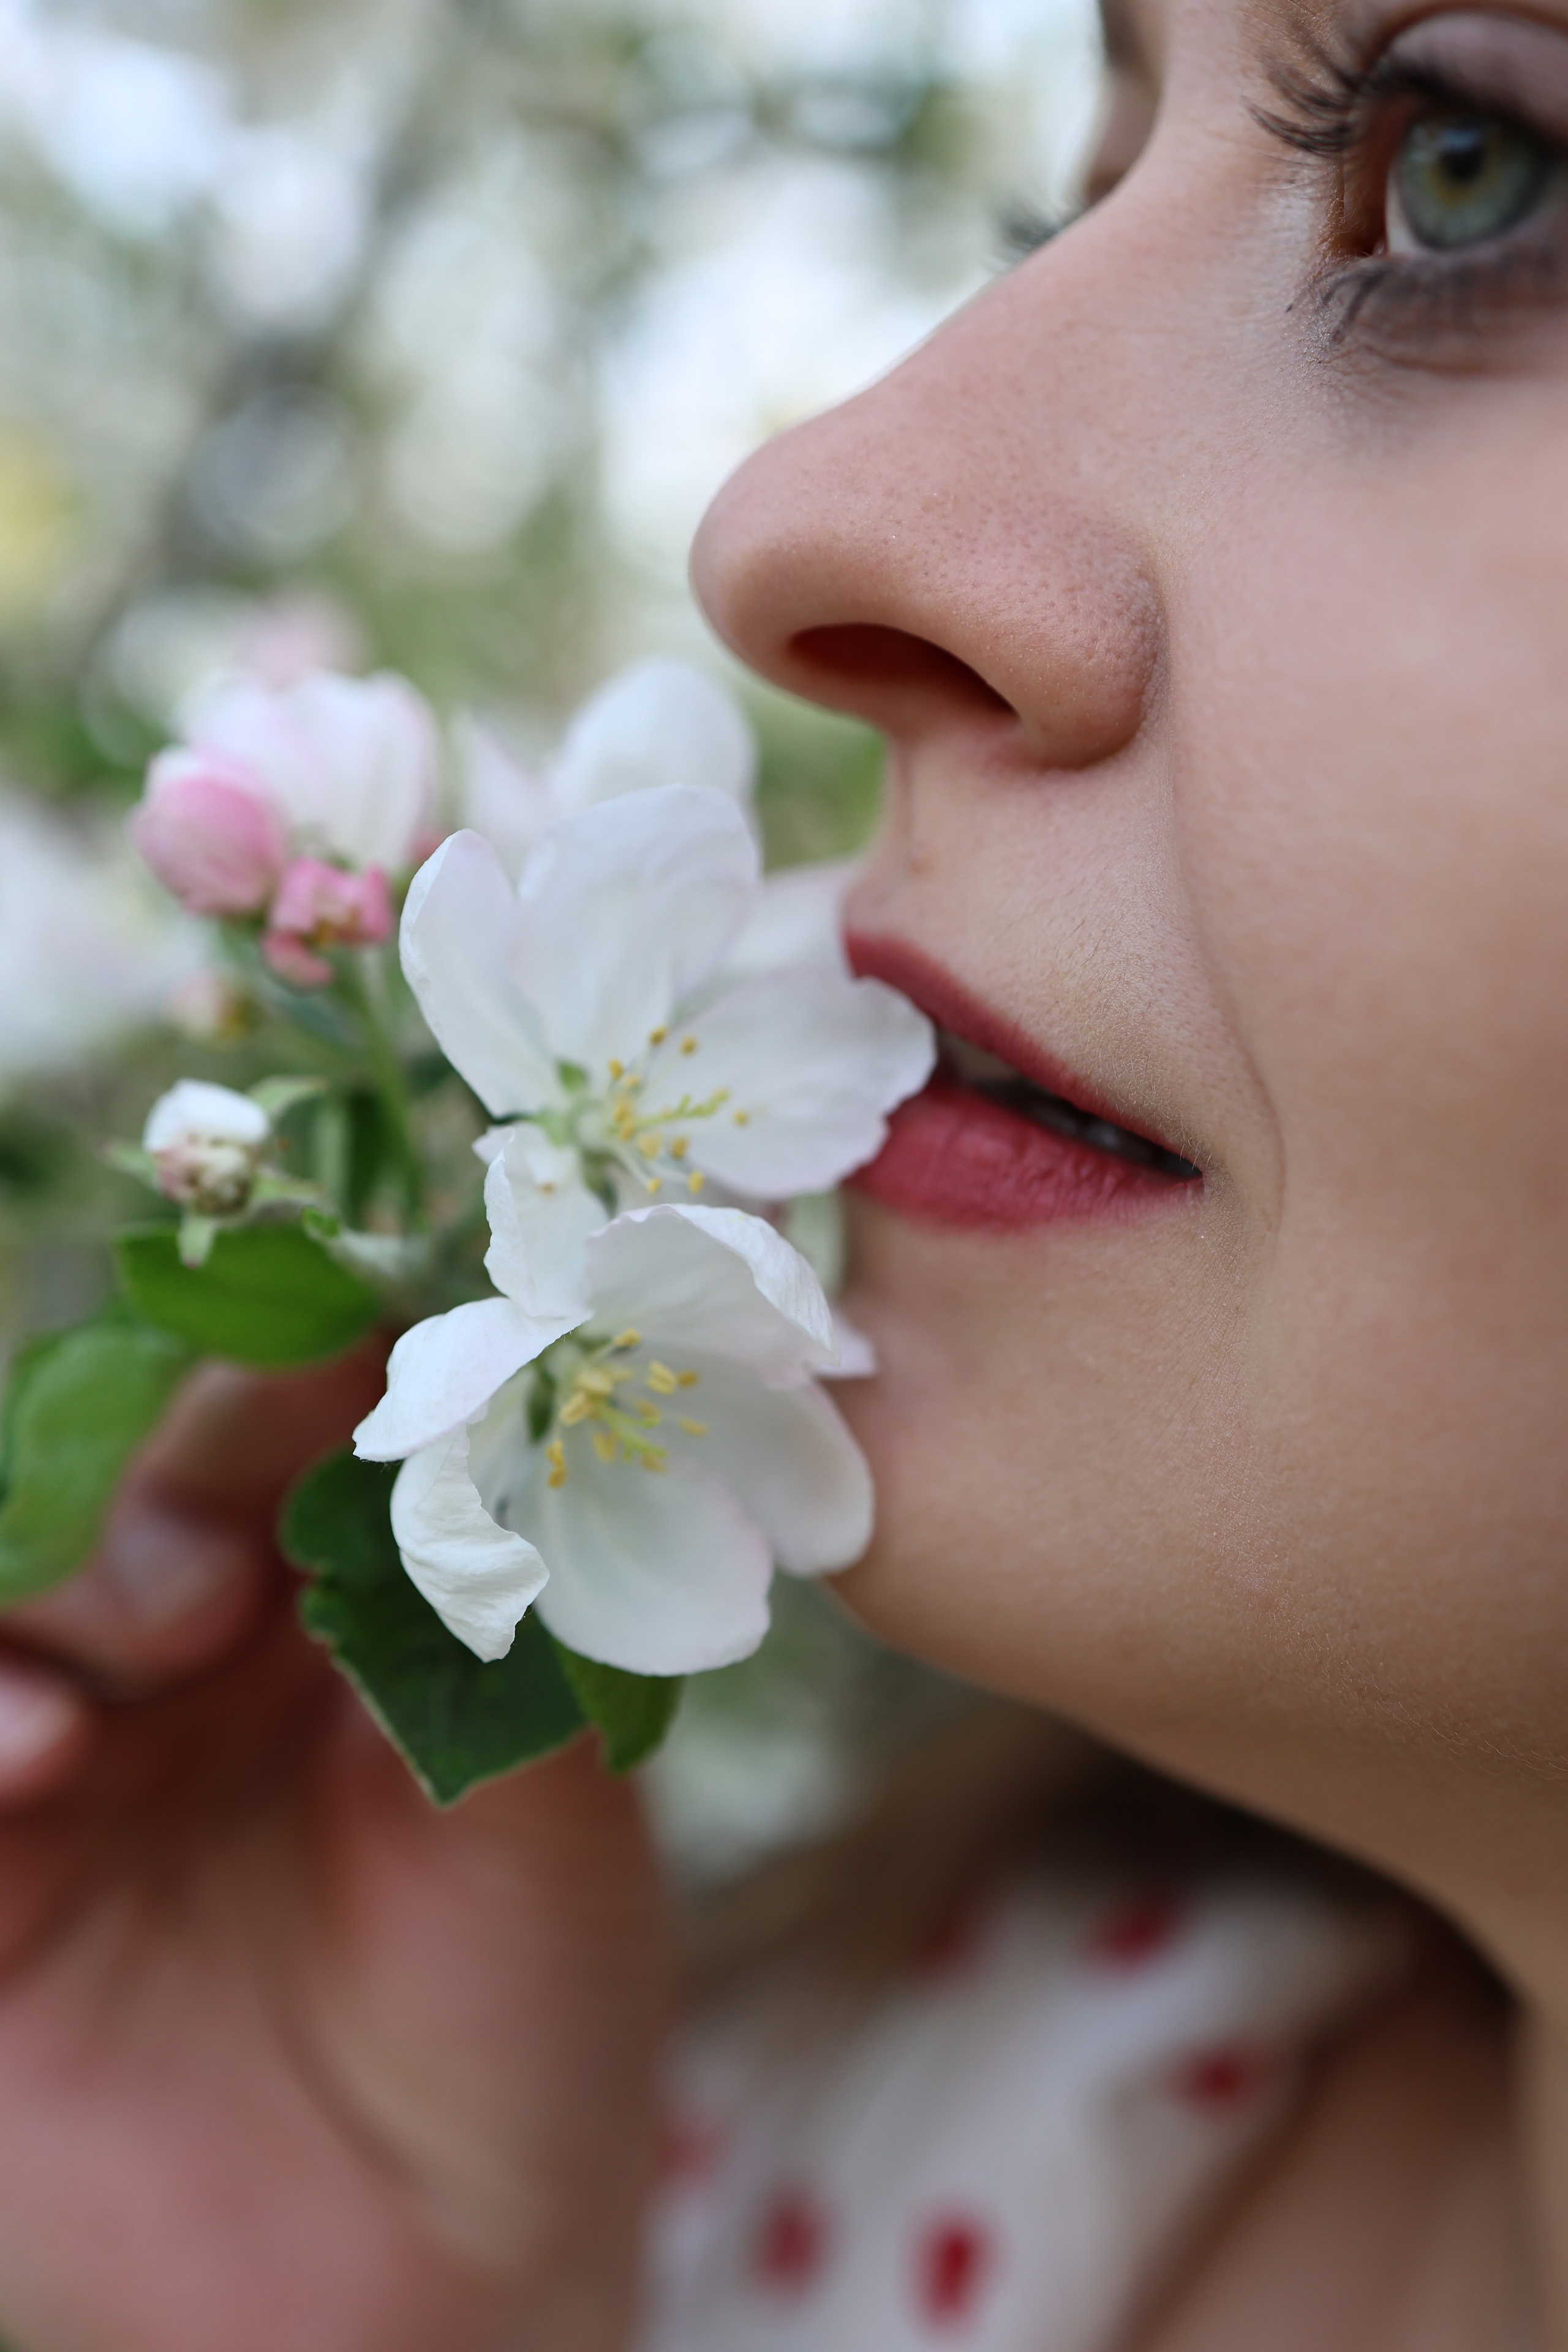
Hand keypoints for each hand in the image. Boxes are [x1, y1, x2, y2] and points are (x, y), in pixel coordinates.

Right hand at [0, 1353, 666, 2351]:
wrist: (440, 2275)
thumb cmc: (520, 2023)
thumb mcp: (548, 1798)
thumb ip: (496, 1613)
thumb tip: (481, 1404)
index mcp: (341, 1598)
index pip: (294, 1423)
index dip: (312, 1365)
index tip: (353, 1333)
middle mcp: (197, 1649)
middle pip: (128, 1467)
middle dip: (176, 1464)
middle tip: (248, 1534)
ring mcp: (75, 1752)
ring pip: (11, 1568)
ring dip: (65, 1566)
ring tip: (166, 1627)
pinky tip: (41, 1749)